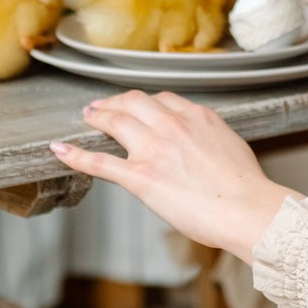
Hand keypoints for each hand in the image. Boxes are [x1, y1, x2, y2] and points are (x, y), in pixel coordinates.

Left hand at [50, 91, 294, 262]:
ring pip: (114, 121)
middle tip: (102, 107)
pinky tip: (60, 149)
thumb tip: (203, 144)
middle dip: (114, 102)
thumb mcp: (231, 145)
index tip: (136, 105)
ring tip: (87, 117)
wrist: (246, 208)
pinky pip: (99, 162)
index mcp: (197, 117)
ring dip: (97, 116)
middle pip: (133, 102)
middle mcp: (172, 125)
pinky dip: (75, 154)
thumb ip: (210, 138)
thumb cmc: (246, 187)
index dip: (143, 101)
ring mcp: (153, 149)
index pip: (162, 99)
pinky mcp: (140, 177)